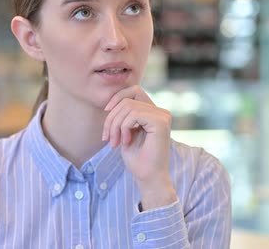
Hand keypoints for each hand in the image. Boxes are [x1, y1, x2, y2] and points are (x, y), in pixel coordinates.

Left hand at [102, 85, 176, 209]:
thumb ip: (124, 115)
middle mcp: (161, 112)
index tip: (106, 113)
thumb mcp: (125, 131)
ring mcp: (163, 116)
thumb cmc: (137, 159)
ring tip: (114, 142)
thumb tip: (112, 100)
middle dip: (111, 118)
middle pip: (127, 100)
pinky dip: (123, 128)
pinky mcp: (161, 122)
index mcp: (154, 112)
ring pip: (128, 107)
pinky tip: (126, 142)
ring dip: (115, 125)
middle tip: (107, 138)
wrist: (148, 177)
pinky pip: (134, 115)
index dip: (117, 97)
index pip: (134, 90)